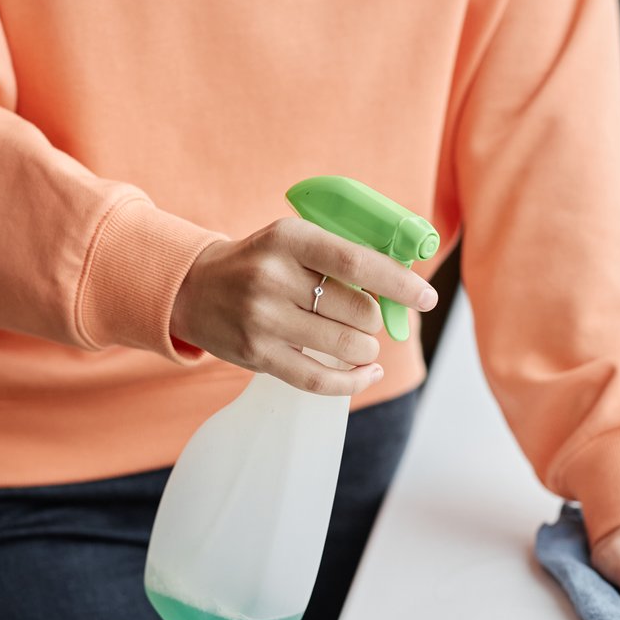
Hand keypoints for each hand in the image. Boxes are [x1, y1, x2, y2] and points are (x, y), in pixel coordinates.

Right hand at [171, 217, 438, 394]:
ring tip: (359, 343)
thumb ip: (340, 256)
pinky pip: (319, 380)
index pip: (356, 262)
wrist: (193, 289)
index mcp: (288, 238)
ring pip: (345, 346)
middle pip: (357, 310)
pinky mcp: (257, 355)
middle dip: (376, 320)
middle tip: (371, 320)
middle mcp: (273, 277)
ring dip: (365, 349)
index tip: (426, 297)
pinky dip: (352, 381)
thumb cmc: (260, 263)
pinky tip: (366, 373)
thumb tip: (403, 285)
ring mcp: (263, 319)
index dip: (399, 282)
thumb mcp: (291, 241)